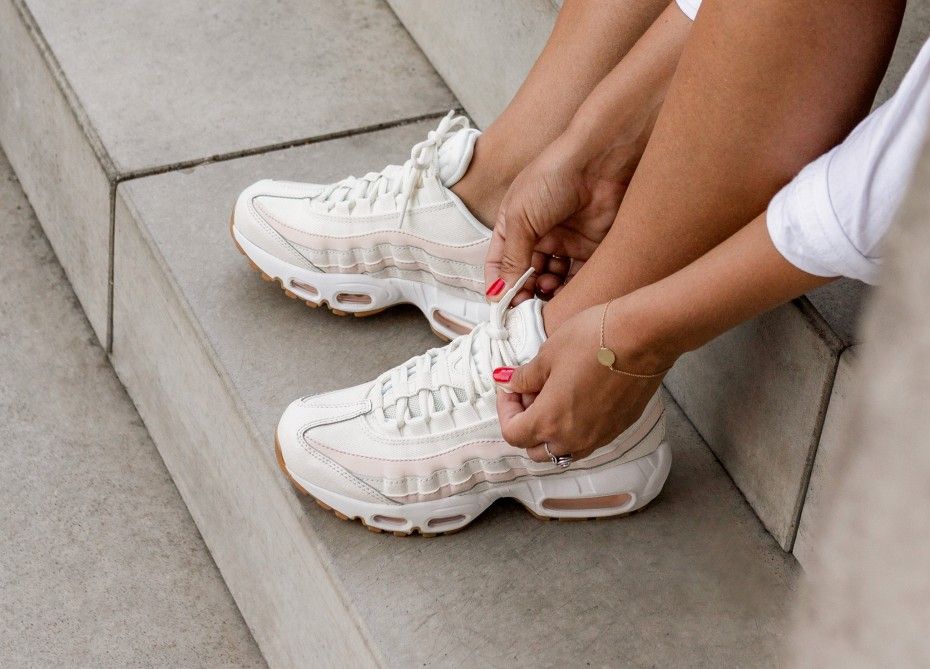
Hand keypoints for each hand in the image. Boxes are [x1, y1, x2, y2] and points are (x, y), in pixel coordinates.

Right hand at [484, 129, 635, 303]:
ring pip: (551, 281)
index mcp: (512, 227)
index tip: (502, 306)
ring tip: (546, 290)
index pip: (499, 265)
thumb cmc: (552, 177)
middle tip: (526, 305)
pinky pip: (578, 278)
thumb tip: (500, 293)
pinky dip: (571, 290)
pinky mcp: (590, 249)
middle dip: (524, 293)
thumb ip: (511, 258)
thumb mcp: (520, 218)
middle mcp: (537, 237)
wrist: (600, 160)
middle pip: (525, 277)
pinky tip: (566, 293)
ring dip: (546, 293)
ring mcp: (564, 244)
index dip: (499, 286)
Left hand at [494, 301, 675, 461]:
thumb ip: (524, 377)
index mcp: (548, 422)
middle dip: (526, 426)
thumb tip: (510, 383)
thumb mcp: (547, 354)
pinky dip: (574, 429)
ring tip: (553, 397)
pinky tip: (578, 398)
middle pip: (535, 450)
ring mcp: (598, 437)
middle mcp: (572, 439)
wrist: (642, 337)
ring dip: (550, 432)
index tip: (511, 388)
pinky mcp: (618, 429)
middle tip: (530, 394)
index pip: (513, 434)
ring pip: (563, 450)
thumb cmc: (591, 340)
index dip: (506, 410)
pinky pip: (587, 440)